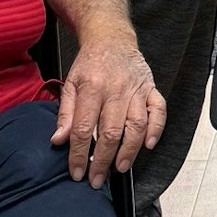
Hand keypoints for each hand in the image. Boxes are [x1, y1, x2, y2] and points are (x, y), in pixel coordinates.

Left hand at [50, 38, 167, 188]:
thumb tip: (58, 141)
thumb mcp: (69, 83)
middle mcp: (115, 89)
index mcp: (91, 87)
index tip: (77, 172)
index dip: (78, 154)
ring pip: (136, 124)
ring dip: (129, 150)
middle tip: (97, 179)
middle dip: (103, 160)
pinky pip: (159, 110)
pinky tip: (148, 145)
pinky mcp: (151, 88)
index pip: (82, 128)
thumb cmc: (90, 64)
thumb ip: (64, 113)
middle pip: (110, 131)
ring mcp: (136, 89)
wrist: (111, 38)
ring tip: (120, 168)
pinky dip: (156, 129)